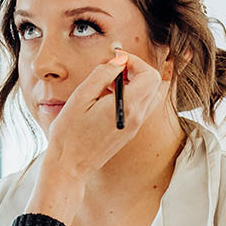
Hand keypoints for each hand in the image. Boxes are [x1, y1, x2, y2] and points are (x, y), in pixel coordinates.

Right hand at [24, 49, 166, 225]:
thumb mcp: (81, 96)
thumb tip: (119, 60)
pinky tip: (107, 99)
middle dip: (138, 70)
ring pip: (151, 95)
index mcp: (128, 107)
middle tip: (115, 70)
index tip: (117, 61)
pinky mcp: (130, 132)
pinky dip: (131, 96)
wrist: (70, 165)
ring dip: (136, 83)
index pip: (151, 75)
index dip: (136, 62)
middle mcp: (137, 117)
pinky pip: (141, 107)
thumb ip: (103, 74)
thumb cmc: (70, 133)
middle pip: (156, 84)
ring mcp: (135, 126)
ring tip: (109, 85)